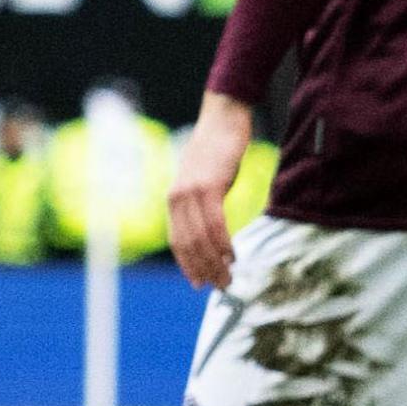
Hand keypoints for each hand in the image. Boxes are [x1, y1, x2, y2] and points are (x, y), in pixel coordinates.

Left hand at [168, 94, 253, 289]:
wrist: (222, 120)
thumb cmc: (217, 152)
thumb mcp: (204, 182)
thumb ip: (203, 205)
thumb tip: (212, 231)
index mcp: (174, 200)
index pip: (177, 241)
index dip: (188, 265)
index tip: (199, 283)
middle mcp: (177, 198)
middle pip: (188, 244)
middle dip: (204, 269)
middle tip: (220, 286)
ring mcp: (191, 192)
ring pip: (200, 237)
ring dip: (215, 261)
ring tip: (228, 276)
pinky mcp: (208, 185)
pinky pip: (214, 222)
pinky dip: (223, 242)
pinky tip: (232, 254)